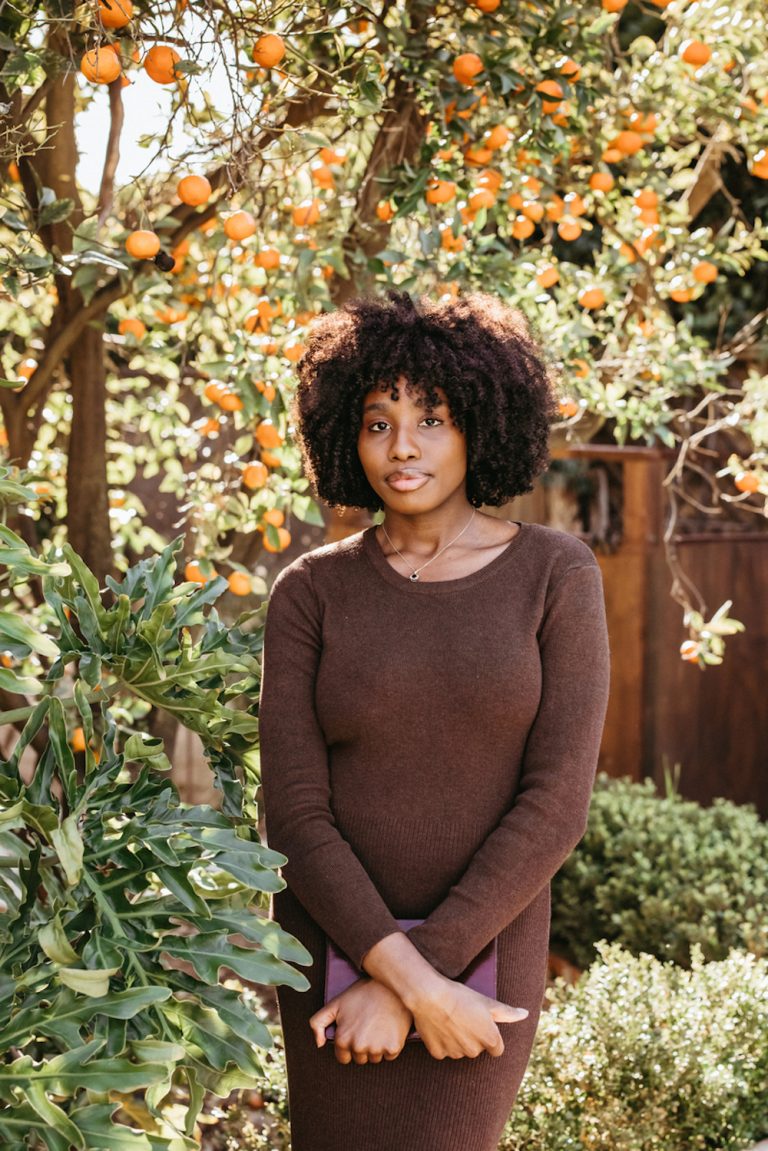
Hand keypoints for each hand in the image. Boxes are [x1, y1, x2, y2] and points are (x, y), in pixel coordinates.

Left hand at [309, 978, 413, 1065]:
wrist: (392, 986)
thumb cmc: (363, 994)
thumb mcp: (335, 1003)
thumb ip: (318, 1023)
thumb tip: (319, 1044)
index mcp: (343, 1039)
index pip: (344, 1057)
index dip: (349, 1046)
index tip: (356, 1032)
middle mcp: (358, 1047)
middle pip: (360, 1058)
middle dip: (363, 1046)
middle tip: (368, 1026)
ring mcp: (376, 1048)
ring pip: (375, 1058)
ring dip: (377, 1047)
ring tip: (379, 1026)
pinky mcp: (393, 1047)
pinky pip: (390, 1055)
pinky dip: (390, 1045)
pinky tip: (389, 1028)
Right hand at [360, 931, 527, 1061]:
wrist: (430, 996)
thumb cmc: (460, 996)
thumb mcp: (487, 1001)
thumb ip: (508, 1012)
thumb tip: (525, 1014)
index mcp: (489, 1039)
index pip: (496, 1049)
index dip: (490, 1036)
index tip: (481, 1024)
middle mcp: (474, 1051)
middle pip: (477, 1049)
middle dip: (473, 1037)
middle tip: (464, 1017)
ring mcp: (455, 1053)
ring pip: (460, 1050)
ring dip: (457, 1040)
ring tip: (450, 1019)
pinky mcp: (438, 1054)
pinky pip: (443, 1051)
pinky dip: (442, 1042)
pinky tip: (438, 1025)